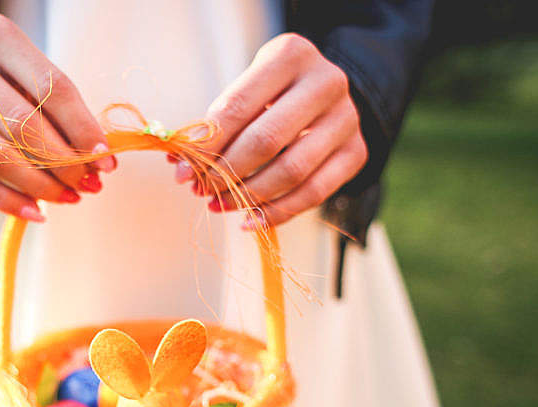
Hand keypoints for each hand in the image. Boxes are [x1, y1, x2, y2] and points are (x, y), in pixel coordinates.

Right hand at [0, 13, 114, 221]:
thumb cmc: (1, 83)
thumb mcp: (30, 79)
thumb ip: (61, 111)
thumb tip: (98, 159)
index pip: (51, 88)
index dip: (83, 129)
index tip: (106, 161)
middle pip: (23, 125)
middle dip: (63, 163)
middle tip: (87, 185)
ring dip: (40, 186)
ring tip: (67, 198)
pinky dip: (7, 201)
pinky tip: (35, 211)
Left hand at [183, 33, 367, 227]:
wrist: (327, 95)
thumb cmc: (274, 93)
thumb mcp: (246, 91)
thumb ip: (216, 125)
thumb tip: (180, 168)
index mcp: (291, 55)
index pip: (238, 106)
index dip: (207, 145)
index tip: (181, 172)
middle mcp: (326, 82)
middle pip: (266, 141)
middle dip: (226, 173)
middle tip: (202, 190)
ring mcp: (347, 119)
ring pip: (291, 171)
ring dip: (248, 196)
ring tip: (219, 204)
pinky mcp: (356, 152)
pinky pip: (314, 193)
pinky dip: (277, 213)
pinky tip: (249, 220)